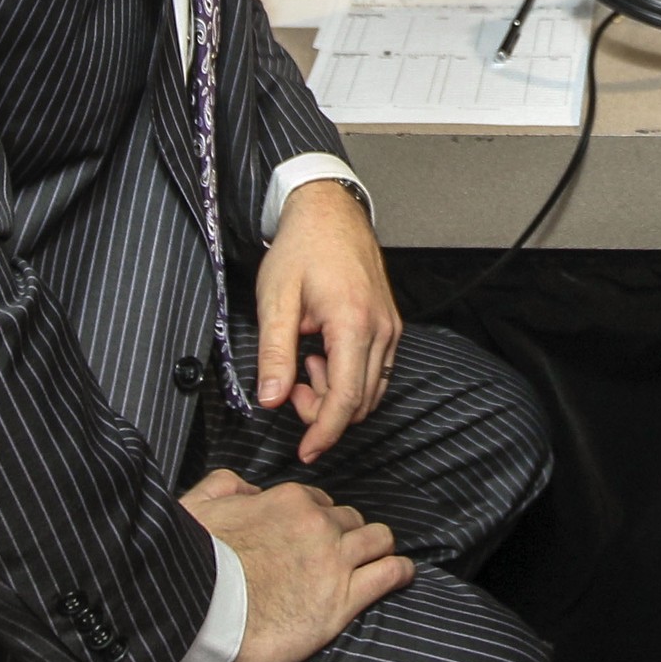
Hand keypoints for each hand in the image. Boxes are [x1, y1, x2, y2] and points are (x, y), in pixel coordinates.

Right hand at [180, 466, 411, 661]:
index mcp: (286, 500)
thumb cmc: (192, 566)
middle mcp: (317, 524)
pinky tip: (402, 574)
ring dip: (378, 548)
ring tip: (378, 559)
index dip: (318, 518)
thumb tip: (248, 489)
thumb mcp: (196, 506)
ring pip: (378, 540)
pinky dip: (401, 572)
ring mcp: (334, 561)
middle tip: (339, 553)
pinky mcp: (343, 600)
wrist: (198, 612)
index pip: (317, 502)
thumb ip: (225, 486)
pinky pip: (390, 574)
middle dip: (348, 533)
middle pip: (350, 520)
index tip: (312, 536)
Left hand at [254, 181, 397, 462]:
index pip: (346, 398)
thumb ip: (274, 353)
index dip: (325, 432)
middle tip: (288, 388)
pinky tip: (321, 355)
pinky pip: (377, 370)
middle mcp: (381, 329)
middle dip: (324, 411)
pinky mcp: (390, 324)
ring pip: (372, 389)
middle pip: (361, 400)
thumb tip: (270, 400)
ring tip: (302, 365)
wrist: (329, 211)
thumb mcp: (276, 299)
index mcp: (353, 323)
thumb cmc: (303, 248)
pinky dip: (349, 377)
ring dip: (336, 394)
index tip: (305, 450)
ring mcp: (390, 327)